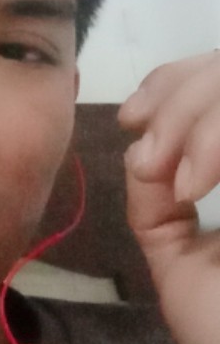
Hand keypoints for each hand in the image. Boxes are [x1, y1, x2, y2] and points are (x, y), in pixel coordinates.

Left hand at [119, 50, 219, 343]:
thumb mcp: (180, 261)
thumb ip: (157, 204)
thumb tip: (141, 149)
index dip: (175, 82)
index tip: (132, 116)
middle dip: (182, 99)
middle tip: (153, 156)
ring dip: (199, 120)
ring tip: (179, 182)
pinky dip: (215, 141)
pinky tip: (194, 186)